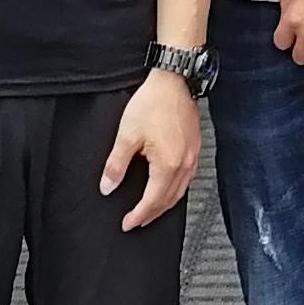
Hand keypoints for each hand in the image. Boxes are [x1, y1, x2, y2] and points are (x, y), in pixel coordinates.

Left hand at [100, 69, 200, 230]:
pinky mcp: (195, 148)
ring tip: (151, 210)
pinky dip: (176, 190)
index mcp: (167, 165)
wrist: (174, 80)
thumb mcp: (127, 135)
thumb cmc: (153, 102)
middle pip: (168, 201)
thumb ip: (116, 165)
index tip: (127, 224)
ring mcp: (193, 157)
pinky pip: (187, 179)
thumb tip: (108, 187)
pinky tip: (168, 187)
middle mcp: (184, 165)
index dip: (138, 215)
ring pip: (180, 191)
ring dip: (164, 204)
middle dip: (151, 214)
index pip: (152, 201)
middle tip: (137, 221)